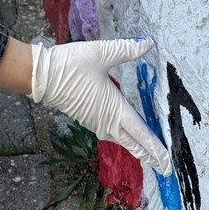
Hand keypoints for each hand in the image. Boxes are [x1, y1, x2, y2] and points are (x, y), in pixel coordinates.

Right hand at [31, 38, 171, 172]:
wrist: (41, 75)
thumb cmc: (70, 65)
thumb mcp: (101, 53)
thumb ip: (126, 49)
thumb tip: (147, 43)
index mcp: (114, 109)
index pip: (141, 133)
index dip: (155, 147)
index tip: (167, 161)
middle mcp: (106, 120)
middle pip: (132, 143)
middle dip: (149, 154)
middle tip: (164, 166)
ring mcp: (94, 121)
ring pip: (120, 140)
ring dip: (136, 148)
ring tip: (148, 154)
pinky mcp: (86, 118)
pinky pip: (109, 134)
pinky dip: (122, 139)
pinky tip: (123, 134)